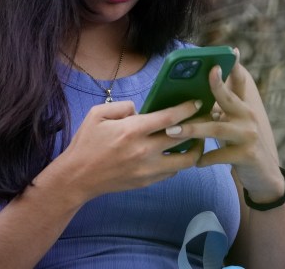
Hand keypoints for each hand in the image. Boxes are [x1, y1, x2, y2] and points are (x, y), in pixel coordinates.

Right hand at [47, 98, 204, 202]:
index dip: (187, 109)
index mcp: (133, 130)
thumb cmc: (86, 143)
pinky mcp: (147, 182)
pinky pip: (172, 172)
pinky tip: (177, 153)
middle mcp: (144, 150)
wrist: (78, 177)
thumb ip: (123, 106)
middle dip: (198, 126)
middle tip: (206, 118)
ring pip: (185, 161)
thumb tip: (141, 110)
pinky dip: (179, 162)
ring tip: (197, 139)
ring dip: (195, 149)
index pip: (169, 118)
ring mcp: (148, 169)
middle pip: (183, 138)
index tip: (197, 103)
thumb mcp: (98, 114)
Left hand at [165, 50, 284, 201]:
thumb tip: (194, 99)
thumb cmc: (241, 145)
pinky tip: (195, 162)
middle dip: (217, 86)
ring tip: (173, 131)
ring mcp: (249, 135)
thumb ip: (221, 110)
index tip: (232, 51)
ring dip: (193, 129)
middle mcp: (249, 117)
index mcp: (243, 107)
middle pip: (229, 98)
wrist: (264, 176)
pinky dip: (205, 158)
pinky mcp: (247, 155)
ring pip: (217, 128)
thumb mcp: (235, 125)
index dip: (236, 67)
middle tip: (206, 75)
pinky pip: (220, 154)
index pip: (241, 82)